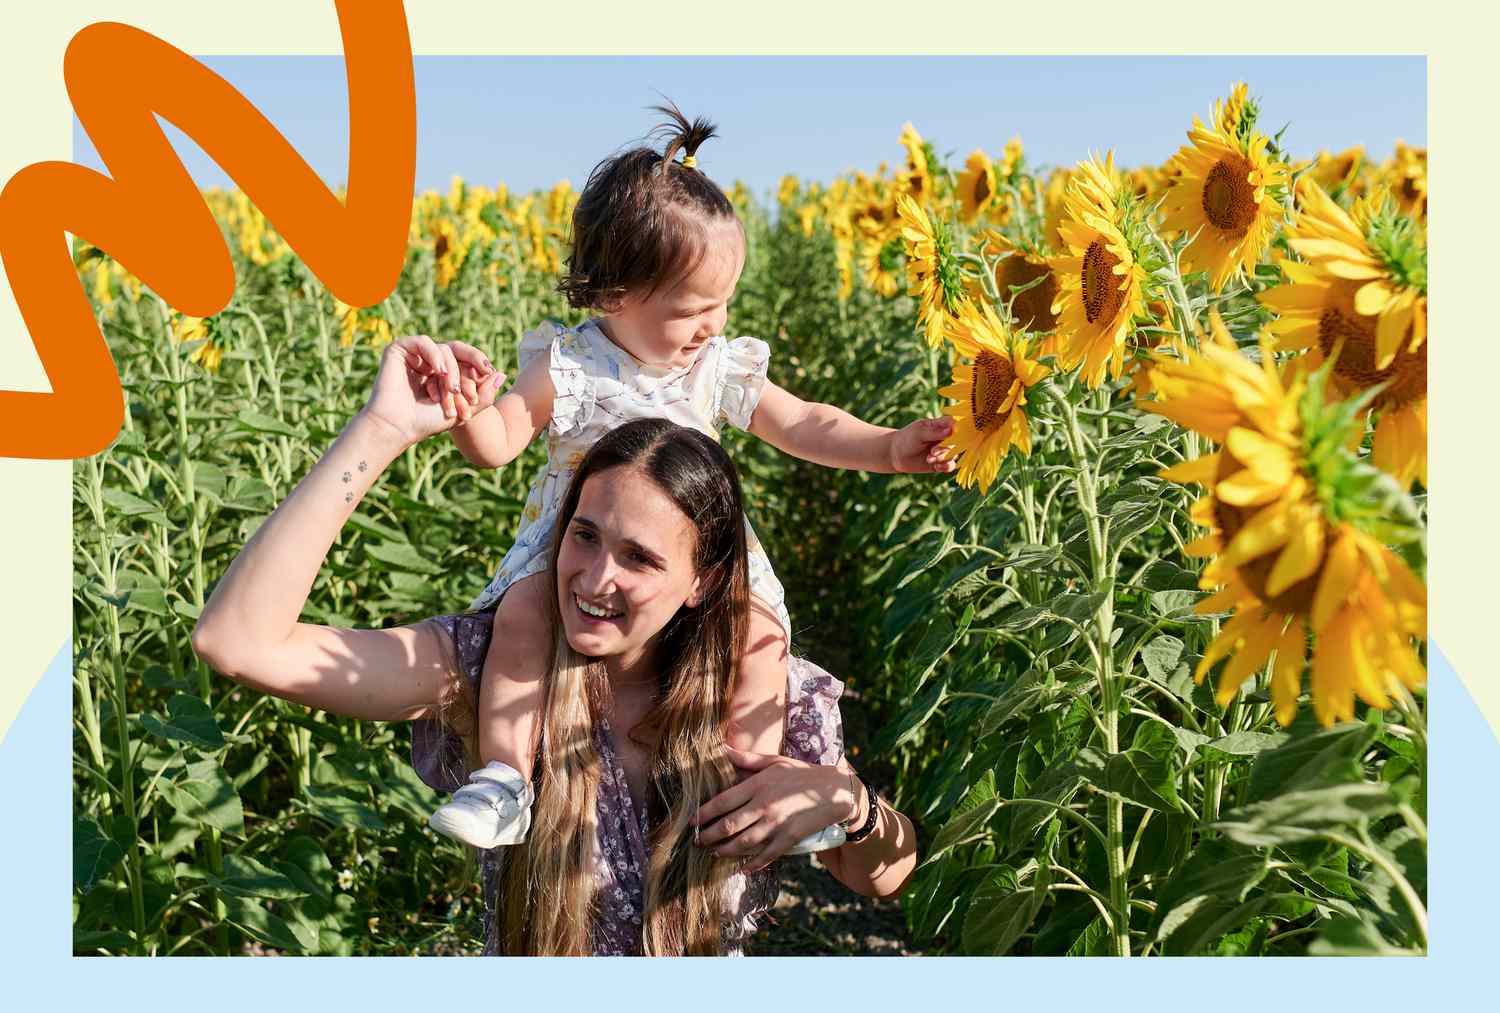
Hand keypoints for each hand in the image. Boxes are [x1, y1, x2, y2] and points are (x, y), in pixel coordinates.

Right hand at [358, 336, 505, 447]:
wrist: (398, 427)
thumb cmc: (427, 423)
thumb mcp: (464, 410)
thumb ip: (483, 395)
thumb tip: (502, 373)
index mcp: (442, 373)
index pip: (466, 360)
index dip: (479, 363)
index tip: (489, 372)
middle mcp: (429, 362)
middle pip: (457, 349)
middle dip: (473, 358)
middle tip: (484, 369)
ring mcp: (414, 356)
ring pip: (443, 349)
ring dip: (452, 370)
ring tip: (452, 390)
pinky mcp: (398, 351)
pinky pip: (423, 342)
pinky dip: (435, 354)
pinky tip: (439, 371)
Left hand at [691, 744, 855, 873]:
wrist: (834, 791)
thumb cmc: (801, 774)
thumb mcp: (774, 762)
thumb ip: (747, 760)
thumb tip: (722, 750)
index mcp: (758, 785)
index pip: (722, 802)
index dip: (703, 814)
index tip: (691, 822)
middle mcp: (764, 805)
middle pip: (728, 826)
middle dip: (709, 836)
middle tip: (697, 842)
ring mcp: (776, 824)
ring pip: (743, 843)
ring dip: (725, 851)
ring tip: (714, 853)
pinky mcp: (789, 838)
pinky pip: (766, 855)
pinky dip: (753, 864)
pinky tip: (743, 868)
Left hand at [889, 416, 956, 473]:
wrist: (896, 454)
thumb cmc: (907, 438)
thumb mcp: (919, 433)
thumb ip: (935, 432)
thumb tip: (952, 430)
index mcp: (941, 424)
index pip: (957, 424)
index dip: (959, 430)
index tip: (951, 436)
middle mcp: (946, 437)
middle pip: (958, 442)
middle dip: (945, 448)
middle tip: (932, 451)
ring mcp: (944, 450)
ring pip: (954, 454)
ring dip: (943, 458)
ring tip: (929, 458)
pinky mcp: (941, 462)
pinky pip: (951, 465)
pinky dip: (945, 466)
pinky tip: (935, 466)